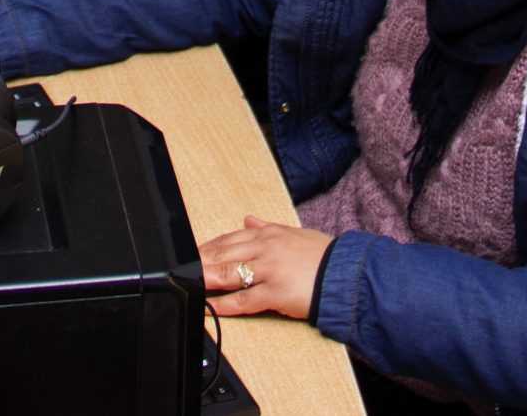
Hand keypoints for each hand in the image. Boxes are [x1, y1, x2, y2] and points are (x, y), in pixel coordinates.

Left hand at [197, 215, 333, 320]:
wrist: (346, 274)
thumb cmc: (323, 256)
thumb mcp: (295, 233)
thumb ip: (268, 227)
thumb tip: (248, 220)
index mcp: (269, 234)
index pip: (230, 239)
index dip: (207, 247)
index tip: (193, 254)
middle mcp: (266, 249)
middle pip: (224, 254)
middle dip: (200, 262)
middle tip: (181, 269)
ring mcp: (269, 271)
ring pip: (230, 274)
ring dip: (207, 279)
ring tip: (190, 283)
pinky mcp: (275, 293)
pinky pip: (244, 300)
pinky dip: (225, 304)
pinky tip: (212, 306)